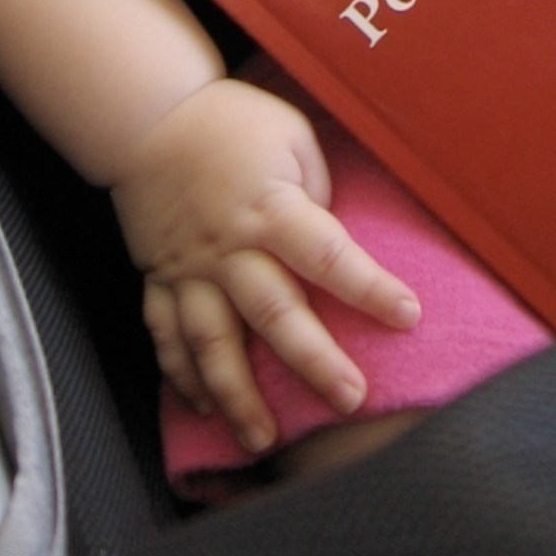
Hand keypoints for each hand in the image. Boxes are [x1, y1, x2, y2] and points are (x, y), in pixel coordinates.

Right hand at [109, 77, 419, 455]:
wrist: (148, 116)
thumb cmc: (232, 121)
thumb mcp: (291, 135)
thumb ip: (316, 190)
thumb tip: (333, 241)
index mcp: (270, 208)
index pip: (327, 255)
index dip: (369, 287)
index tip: (407, 316)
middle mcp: (230, 248)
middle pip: (275, 313)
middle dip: (314, 361)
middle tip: (351, 398)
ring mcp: (189, 269)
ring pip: (213, 343)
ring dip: (237, 395)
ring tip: (263, 439)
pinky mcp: (159, 278)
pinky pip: (167, 336)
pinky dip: (181, 376)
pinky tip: (202, 408)